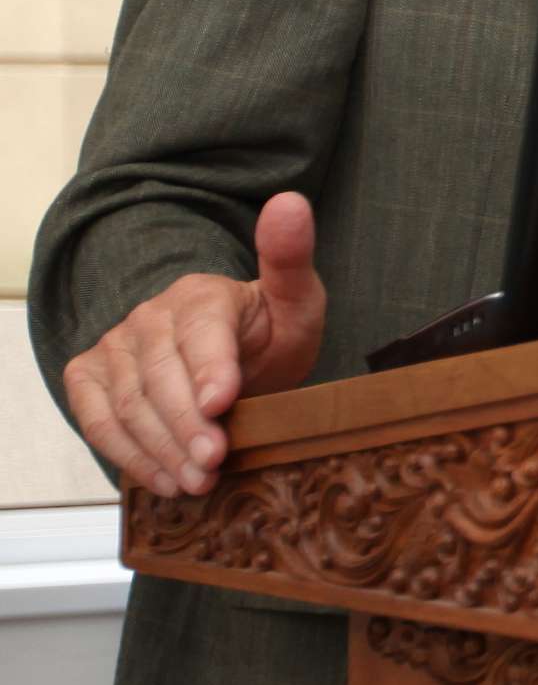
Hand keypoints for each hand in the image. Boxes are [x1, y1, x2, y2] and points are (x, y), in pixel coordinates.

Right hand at [63, 191, 326, 497]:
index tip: (223, 402)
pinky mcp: (92, 379)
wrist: (236, 354)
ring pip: (129, 404)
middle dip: (187, 423)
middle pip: (160, 376)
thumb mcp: (297, 299)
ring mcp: (117, 348)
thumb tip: (290, 202)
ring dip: (161, 448)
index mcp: (203, 295)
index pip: (200, 329)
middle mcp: (151, 317)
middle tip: (214, 463)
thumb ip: (291, 258)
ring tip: (196, 482)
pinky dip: (127, 454)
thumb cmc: (268, 330)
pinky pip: (96, 420)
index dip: (209, 367)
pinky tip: (163, 480)